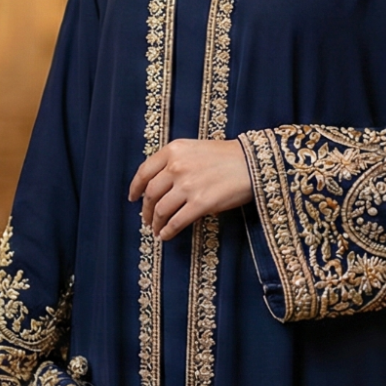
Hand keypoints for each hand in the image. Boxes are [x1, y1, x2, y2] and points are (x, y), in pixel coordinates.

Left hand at [129, 138, 253, 240]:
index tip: (133, 198)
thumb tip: (158, 187)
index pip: (144, 171)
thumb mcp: (195, 149)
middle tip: (147, 219)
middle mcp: (177, 166)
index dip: (135, 188)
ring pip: (161, 210)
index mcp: (174, 150)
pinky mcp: (200, 203)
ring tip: (157, 229)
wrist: (253, 163)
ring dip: (156, 223)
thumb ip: (175, 162)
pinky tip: (167, 235)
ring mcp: (188, 185)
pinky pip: (176, 222)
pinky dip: (168, 231)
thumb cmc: (226, 156)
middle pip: (151, 194)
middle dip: (146, 210)